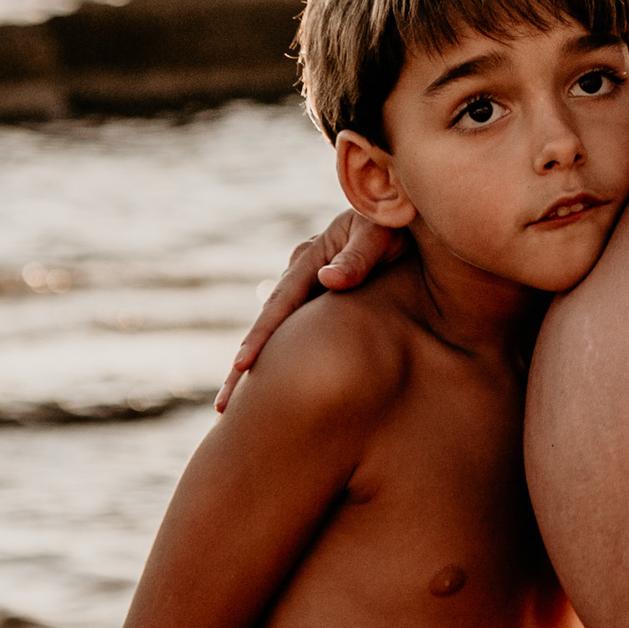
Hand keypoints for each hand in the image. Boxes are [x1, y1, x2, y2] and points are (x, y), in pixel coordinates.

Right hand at [214, 209, 403, 410]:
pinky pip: (298, 332)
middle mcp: (302, 275)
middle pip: (268, 324)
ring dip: (259, 367)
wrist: (407, 220)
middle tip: (222, 407)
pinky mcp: (323, 301)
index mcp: (311, 258)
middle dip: (243, 366)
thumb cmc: (396, 223)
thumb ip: (359, 255)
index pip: (280, 304)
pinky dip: (282, 357)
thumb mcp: (380, 232)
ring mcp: (310, 288)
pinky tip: (272, 385)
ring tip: (235, 406)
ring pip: (279, 333)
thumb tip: (328, 281)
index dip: (260, 337)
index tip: (241, 367)